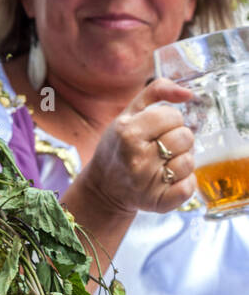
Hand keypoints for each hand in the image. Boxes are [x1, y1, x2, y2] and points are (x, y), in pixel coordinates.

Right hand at [79, 77, 197, 216]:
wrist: (104, 186)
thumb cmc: (118, 146)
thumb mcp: (128, 114)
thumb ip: (155, 92)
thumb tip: (188, 93)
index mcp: (128, 132)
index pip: (173, 115)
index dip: (168, 120)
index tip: (154, 128)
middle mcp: (136, 157)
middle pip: (185, 137)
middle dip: (176, 139)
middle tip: (159, 146)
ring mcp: (147, 182)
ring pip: (189, 162)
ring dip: (180, 161)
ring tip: (161, 163)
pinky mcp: (158, 202)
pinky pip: (190, 187)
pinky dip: (183, 182)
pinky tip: (166, 180)